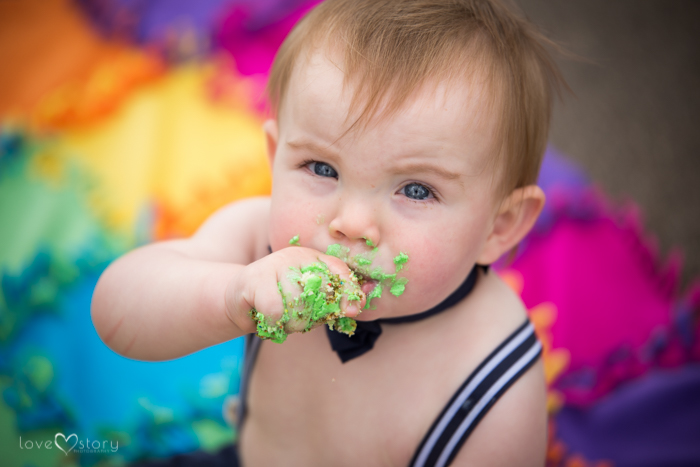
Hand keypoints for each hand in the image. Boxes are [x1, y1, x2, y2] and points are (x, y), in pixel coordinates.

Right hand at [225, 247, 365, 341]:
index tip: (350, 311)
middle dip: (314, 317)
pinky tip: (270, 322)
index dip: (350, 292)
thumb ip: (334, 303)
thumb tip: (359, 305)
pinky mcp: (254, 278)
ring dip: (293, 323)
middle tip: (300, 320)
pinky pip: (276, 310)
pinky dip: (275, 323)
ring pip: (298, 302)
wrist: (238, 300)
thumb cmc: (281, 302)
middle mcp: (295, 256)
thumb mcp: (310, 301)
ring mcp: (274, 263)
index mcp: (313, 258)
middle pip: (321, 292)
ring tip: (284, 321)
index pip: (341, 271)